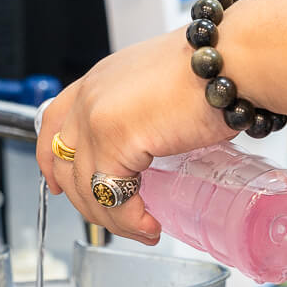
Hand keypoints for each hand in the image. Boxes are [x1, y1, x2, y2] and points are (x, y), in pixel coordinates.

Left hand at [35, 5, 260, 244]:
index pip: (52, 122)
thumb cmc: (219, 67)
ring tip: (145, 230)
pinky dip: (130, 219)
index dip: (50, 159)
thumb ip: (147, 111)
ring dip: (114, 219)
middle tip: (119, 222)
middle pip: (65, 163)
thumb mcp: (165, 84)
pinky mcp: (115, 138)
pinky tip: (150, 225)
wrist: (235, 57)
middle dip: (88, 202)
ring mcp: (97, 117)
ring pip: (86, 187)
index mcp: (99, 80)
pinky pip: (111, 196)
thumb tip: (157, 144)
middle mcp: (91, 96)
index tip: (57, 184)